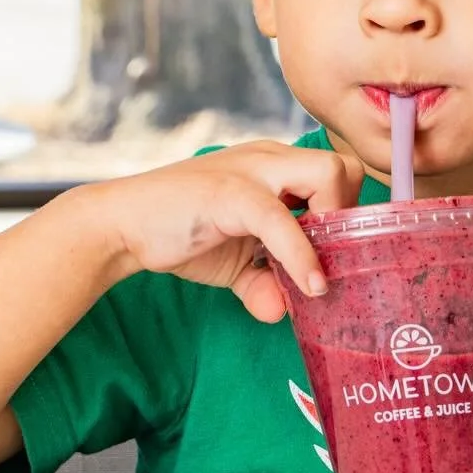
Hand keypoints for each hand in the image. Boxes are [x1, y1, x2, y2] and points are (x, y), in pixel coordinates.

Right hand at [96, 141, 363, 322]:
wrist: (120, 225)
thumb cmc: (180, 234)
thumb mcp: (234, 266)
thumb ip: (265, 285)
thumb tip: (285, 312)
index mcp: (275, 167)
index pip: (339, 172)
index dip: (348, 212)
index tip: (343, 253)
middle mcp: (270, 160)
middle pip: (345, 165)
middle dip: (351, 212)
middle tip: (333, 254)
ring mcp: (252, 172)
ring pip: (327, 174)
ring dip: (336, 223)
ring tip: (322, 268)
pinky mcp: (231, 194)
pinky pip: (281, 220)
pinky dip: (302, 255)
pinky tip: (309, 287)